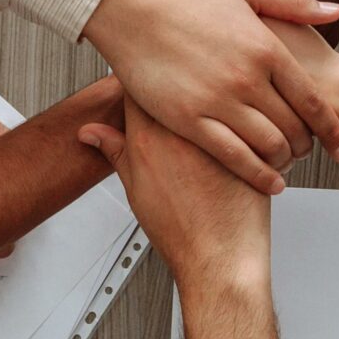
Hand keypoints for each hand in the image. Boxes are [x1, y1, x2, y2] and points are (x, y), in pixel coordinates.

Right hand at [78, 100, 267, 285]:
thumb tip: (90, 133)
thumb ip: (114, 152)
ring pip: (214, 96)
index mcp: (147, 136)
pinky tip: (240, 132)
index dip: (145, 79)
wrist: (218, 258)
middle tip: (182, 97)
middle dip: (180, 85)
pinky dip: (241, 118)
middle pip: (179, 84)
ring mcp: (217, 133)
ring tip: (212, 114)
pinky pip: (243, 115)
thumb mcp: (136, 189)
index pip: (140, 85)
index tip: (149, 83)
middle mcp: (181, 130)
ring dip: (213, 98)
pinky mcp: (248, 140)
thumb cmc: (179, 231)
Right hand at [81, 0, 338, 194]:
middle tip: (307, 154)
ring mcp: (218, 101)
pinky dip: (259, 175)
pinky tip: (269, 183)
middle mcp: (246, 77)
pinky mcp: (189, 120)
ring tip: (284, 165)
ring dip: (284, 162)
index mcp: (264, 47)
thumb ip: (292, 1)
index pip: (312, 101)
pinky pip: (234, 157)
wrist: (128, 10)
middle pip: (295, 128)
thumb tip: (335, 12)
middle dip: (308, 147)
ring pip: (269, 146)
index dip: (332, 129)